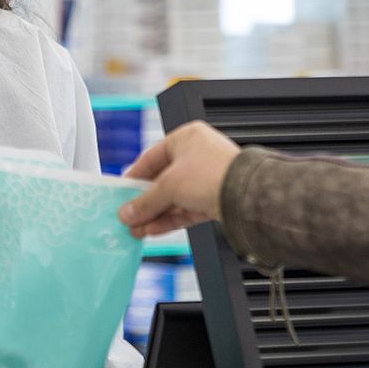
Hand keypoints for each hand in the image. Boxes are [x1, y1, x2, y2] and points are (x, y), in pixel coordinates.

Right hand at [118, 122, 241, 238]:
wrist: (246, 196)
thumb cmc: (214, 174)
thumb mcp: (169, 186)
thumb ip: (145, 201)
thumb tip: (127, 212)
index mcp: (187, 138)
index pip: (152, 157)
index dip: (134, 177)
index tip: (122, 192)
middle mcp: (198, 156)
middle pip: (162, 181)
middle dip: (144, 202)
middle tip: (128, 215)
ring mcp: (207, 178)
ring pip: (174, 198)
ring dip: (154, 214)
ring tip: (137, 228)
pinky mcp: (214, 199)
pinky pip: (185, 209)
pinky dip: (169, 219)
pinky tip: (152, 229)